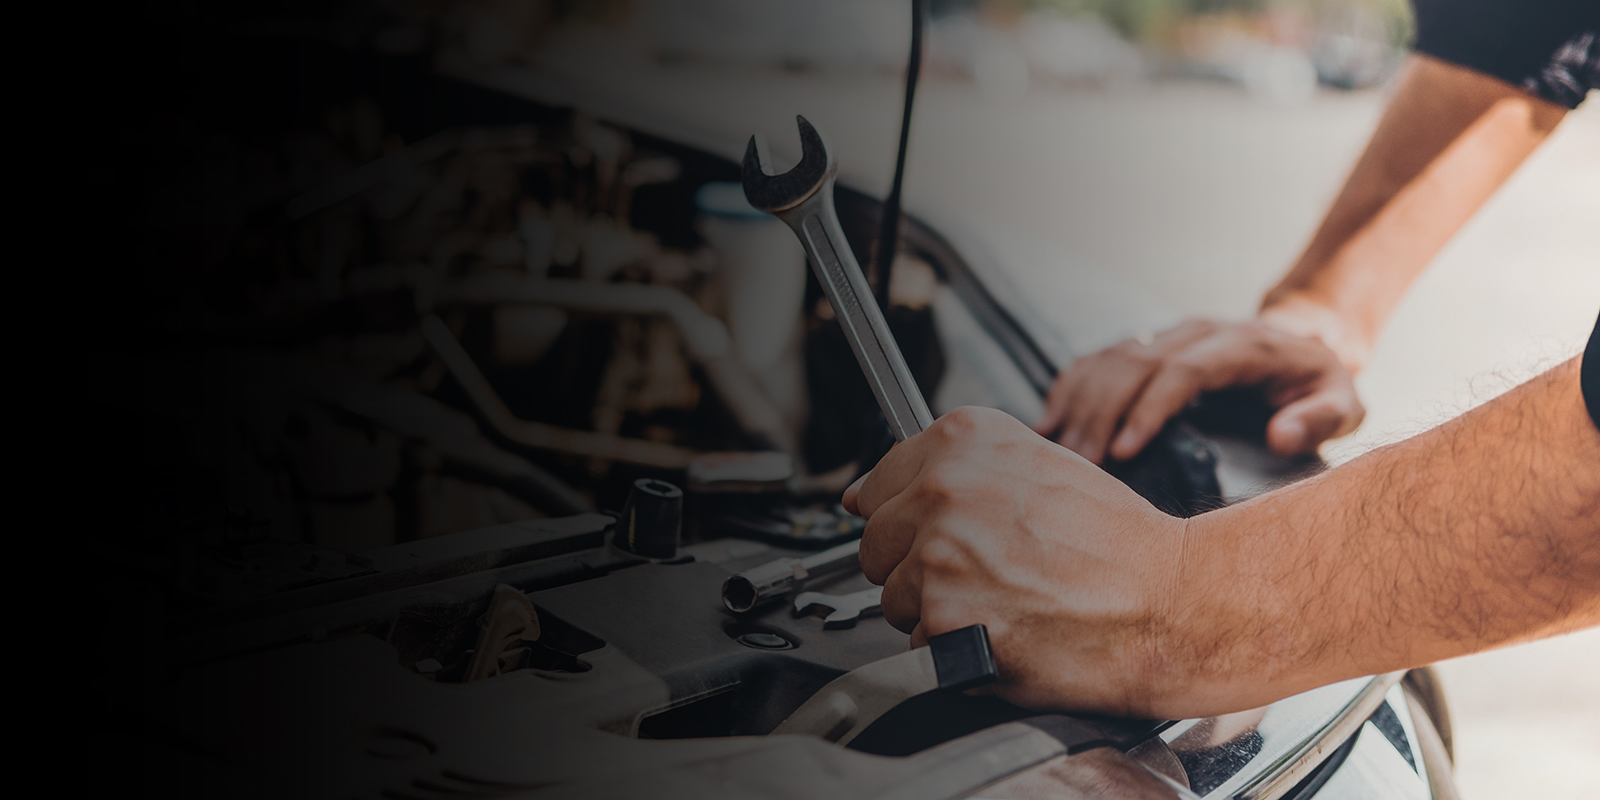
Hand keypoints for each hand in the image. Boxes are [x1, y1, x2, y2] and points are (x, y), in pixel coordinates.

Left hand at [842, 407, 1198, 716]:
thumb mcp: (1037, 469)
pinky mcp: (943, 616)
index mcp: (963, 439)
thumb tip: (861, 496)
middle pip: (874, 544)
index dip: (904, 521)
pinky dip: (951, 653)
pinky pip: (916, 644)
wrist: (1170, 602)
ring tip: (1002, 604)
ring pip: (892, 598)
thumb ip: (952, 474)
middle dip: (914, 568)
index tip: (931, 534)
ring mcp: (938, 552)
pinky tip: (1003, 633)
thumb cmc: (1117, 545)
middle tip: (983, 576)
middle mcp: (943, 487)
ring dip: (934, 613)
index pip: (874, 485)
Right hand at [1034, 319, 1363, 463]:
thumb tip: (1279, 436)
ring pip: (1109, 357)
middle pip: (1134, 363)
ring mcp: (1169, 334)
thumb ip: (1320, 419)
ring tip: (1058, 451)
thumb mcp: (1344, 403)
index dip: (1148, 408)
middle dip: (1101, 414)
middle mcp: (1197, 332)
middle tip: (1078, 463)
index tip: (1122, 452)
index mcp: (1241, 345)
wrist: (1306, 340)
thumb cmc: (1321, 384)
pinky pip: (1098, 358)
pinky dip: (1069, 388)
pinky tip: (1048, 423)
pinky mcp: (1149, 345)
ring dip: (1078, 403)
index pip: (1182, 370)